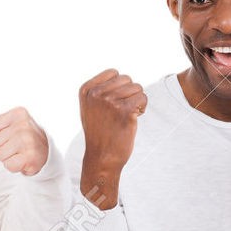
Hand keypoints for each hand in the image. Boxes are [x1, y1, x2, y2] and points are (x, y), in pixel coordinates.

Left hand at [0, 107, 48, 175]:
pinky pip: (8, 165)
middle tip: (16, 146)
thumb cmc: (24, 137)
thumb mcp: (7, 126)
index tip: (7, 137)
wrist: (48, 150)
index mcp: (17, 113)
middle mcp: (23, 125)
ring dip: (8, 158)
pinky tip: (23, 160)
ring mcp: (27, 140)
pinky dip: (14, 166)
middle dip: (2, 148)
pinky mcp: (30, 156)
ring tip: (20, 153)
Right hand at [78, 69, 146, 206]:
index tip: (114, 102)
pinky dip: (143, 107)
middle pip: (127, 79)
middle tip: (122, 111)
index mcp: (86, 90)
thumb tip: (120, 76)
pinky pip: (143, 98)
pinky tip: (134, 118)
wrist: (102, 158)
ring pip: (137, 87)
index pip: (114, 73)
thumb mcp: (90, 107)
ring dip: (136, 101)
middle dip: (129, 93)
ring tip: (127, 115)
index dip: (119, 86)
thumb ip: (100, 90)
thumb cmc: (100, 133)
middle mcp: (96, 94)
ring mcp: (110, 102)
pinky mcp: (125, 111)